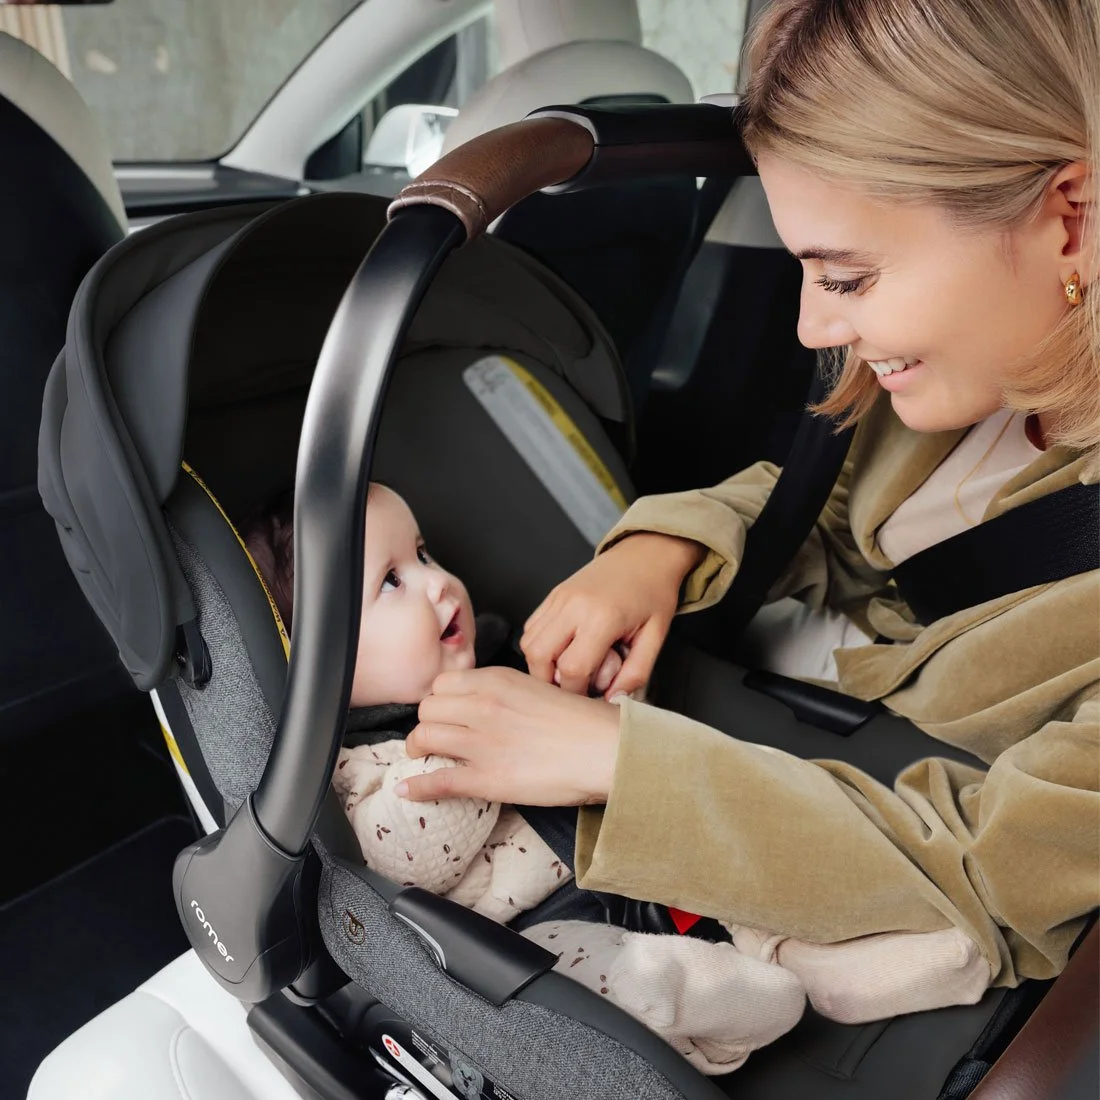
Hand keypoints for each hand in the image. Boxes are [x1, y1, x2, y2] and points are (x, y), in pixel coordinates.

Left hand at [400, 667, 620, 805]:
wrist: (605, 749)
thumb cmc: (582, 721)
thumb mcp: (537, 688)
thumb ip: (505, 691)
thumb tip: (485, 703)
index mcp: (496, 680)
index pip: (442, 684)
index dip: (441, 700)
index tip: (446, 712)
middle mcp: (483, 706)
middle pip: (428, 709)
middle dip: (429, 723)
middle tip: (437, 736)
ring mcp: (482, 742)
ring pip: (424, 738)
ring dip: (420, 748)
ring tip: (426, 757)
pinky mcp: (487, 778)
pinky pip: (438, 780)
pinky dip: (417, 786)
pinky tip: (407, 790)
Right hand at [522, 532, 703, 697]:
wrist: (646, 554)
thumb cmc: (653, 593)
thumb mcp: (655, 636)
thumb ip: (635, 673)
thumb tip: (614, 701)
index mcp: (602, 617)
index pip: (572, 669)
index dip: (577, 693)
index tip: (589, 698)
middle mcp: (574, 605)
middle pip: (539, 657)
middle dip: (550, 682)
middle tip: (571, 688)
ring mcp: (559, 597)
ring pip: (529, 643)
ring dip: (541, 664)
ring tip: (566, 670)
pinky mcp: (553, 594)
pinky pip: (531, 627)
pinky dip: (539, 646)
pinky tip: (561, 651)